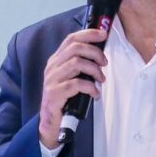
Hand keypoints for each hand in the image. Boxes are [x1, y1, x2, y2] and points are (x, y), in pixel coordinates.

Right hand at [39, 28, 107, 148]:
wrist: (51, 122)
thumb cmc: (64, 98)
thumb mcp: (71, 77)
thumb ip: (81, 64)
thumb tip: (100, 54)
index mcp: (56, 60)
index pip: (71, 39)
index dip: (88, 34)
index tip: (103, 34)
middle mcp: (52, 67)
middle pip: (75, 48)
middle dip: (94, 53)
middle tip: (104, 63)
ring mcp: (52, 80)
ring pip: (76, 63)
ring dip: (94, 70)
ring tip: (101, 79)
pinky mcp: (54, 93)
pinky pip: (76, 84)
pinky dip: (90, 87)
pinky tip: (94, 93)